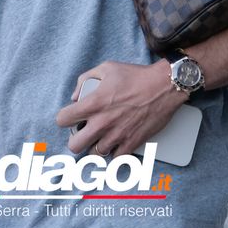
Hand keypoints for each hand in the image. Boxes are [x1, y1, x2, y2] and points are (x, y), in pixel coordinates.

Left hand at [55, 60, 187, 156]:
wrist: (164, 86)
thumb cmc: (136, 76)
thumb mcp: (106, 68)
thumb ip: (85, 80)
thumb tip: (75, 96)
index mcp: (92, 104)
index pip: (63, 120)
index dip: (64, 118)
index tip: (71, 118)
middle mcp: (102, 122)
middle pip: (74, 146)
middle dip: (76, 139)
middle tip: (84, 133)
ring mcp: (117, 135)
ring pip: (94, 154)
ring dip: (96, 146)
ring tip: (102, 137)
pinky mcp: (132, 142)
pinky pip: (116, 159)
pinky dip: (115, 153)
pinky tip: (116, 144)